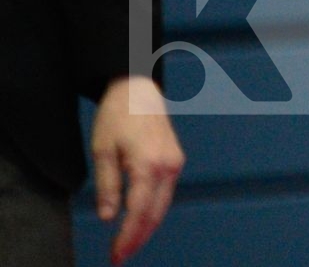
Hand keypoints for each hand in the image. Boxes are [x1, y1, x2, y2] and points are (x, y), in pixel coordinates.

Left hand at [91, 76, 183, 264]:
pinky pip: (166, 194)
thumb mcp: (103, 151)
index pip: (138, 212)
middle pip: (155, 214)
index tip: (115, 255)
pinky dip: (153, 211)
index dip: (127, 237)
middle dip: (138, 238)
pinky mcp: (175, 160)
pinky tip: (140, 220)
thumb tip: (109, 217)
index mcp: (149, 165)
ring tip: (127, 244)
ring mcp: (175, 163)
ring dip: (146, 228)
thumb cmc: (118, 115)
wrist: (138, 88)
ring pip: (163, 206)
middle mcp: (168, 167)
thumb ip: (107, 186)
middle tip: (119, 257)